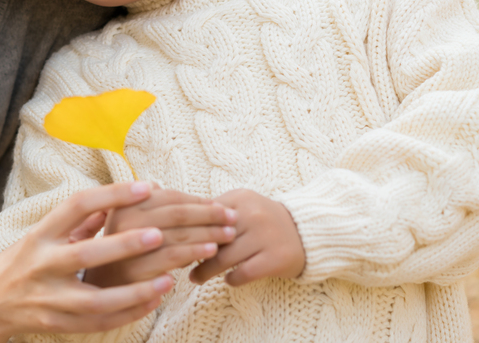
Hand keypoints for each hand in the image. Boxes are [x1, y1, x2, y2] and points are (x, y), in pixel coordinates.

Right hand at [0, 182, 175, 342]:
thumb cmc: (22, 261)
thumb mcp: (41, 234)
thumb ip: (77, 220)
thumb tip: (112, 201)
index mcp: (40, 234)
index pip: (76, 206)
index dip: (111, 194)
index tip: (145, 187)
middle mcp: (42, 264)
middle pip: (85, 254)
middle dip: (123, 246)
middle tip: (158, 234)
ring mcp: (48, 298)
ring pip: (95, 299)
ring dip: (134, 292)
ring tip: (168, 280)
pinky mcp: (56, 323)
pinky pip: (98, 322)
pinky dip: (127, 314)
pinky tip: (152, 302)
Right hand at [84, 187, 236, 287]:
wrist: (100, 284)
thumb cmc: (122, 250)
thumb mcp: (128, 221)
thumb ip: (149, 204)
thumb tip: (179, 192)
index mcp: (124, 204)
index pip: (168, 197)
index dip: (197, 200)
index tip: (220, 205)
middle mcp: (123, 221)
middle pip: (176, 213)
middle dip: (209, 214)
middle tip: (232, 217)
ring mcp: (128, 246)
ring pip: (178, 234)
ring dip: (208, 233)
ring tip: (229, 234)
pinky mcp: (136, 270)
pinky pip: (173, 257)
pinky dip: (195, 252)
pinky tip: (211, 251)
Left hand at [188, 188, 304, 286]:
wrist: (306, 231)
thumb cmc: (263, 221)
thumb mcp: (241, 206)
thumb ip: (214, 211)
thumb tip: (178, 225)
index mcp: (240, 198)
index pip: (205, 215)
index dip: (187, 231)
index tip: (172, 243)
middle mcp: (253, 215)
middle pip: (212, 237)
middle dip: (192, 252)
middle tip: (177, 263)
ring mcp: (265, 237)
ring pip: (225, 257)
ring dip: (206, 270)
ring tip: (195, 277)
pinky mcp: (276, 258)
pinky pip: (244, 273)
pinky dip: (232, 279)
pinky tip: (227, 280)